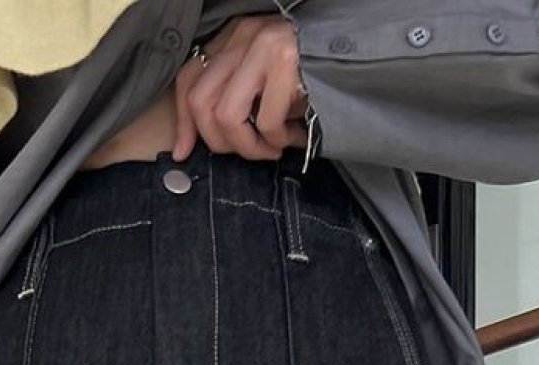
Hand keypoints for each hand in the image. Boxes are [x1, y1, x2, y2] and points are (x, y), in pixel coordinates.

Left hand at [172, 17, 308, 162]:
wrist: (355, 53)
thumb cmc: (307, 76)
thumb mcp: (262, 82)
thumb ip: (232, 99)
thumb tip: (192, 145)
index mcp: (233, 38)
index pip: (188, 79)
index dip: (183, 122)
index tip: (184, 153)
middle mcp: (243, 37)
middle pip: (201, 103)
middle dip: (220, 142)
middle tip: (249, 151)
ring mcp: (263, 46)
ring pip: (227, 115)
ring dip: (248, 146)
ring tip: (271, 148)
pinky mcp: (285, 62)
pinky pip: (265, 121)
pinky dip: (278, 141)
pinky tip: (294, 136)